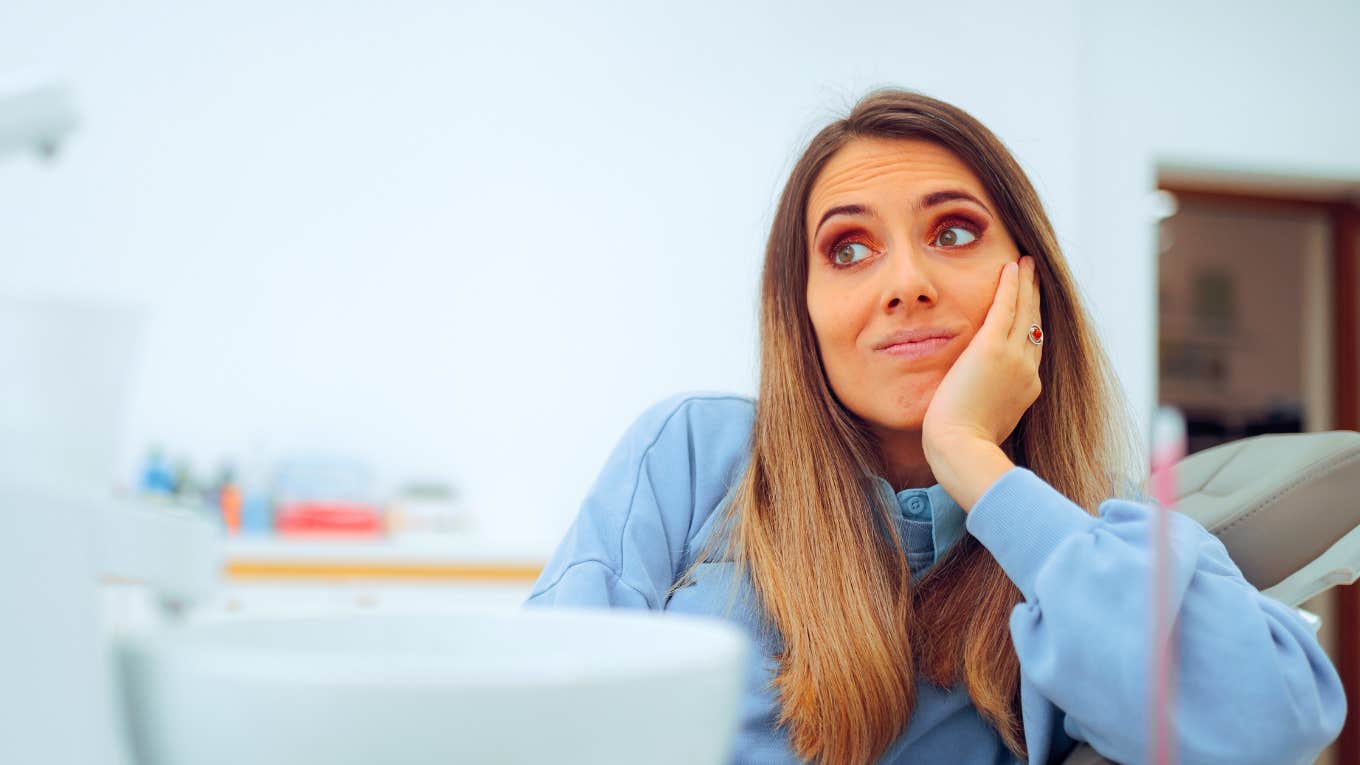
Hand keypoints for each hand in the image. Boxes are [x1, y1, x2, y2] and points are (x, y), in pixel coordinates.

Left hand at [922, 255, 1042, 459]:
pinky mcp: (992, 349)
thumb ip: (988, 405)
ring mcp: (1013, 359)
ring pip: (1025, 311)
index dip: (1033, 326)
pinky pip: (1006, 307)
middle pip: (1035, 324)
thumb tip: (978, 400)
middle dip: (1035, 298)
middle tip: (1036, 275)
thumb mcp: (985, 423)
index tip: (1031, 310)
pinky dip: (1011, 285)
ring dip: (1026, 284)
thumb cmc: (963, 445)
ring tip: (1026, 263)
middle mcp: (1027, 370)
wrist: (962, 448)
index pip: (1032, 349)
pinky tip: (1011, 267)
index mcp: (1026, 389)